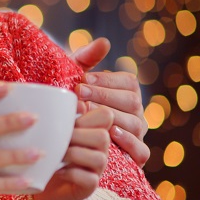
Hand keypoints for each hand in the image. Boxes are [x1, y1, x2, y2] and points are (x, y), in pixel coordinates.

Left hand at [32, 106, 112, 199]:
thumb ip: (63, 114)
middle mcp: (99, 149)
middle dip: (78, 134)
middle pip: (103, 135)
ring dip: (73, 153)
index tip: (75, 113)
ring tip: (57, 155)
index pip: (107, 115)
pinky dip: (71, 172)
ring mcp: (96, 169)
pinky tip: (57, 170)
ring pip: (99, 157)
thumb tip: (77, 99)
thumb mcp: (50, 128)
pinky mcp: (89, 186)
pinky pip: (90, 178)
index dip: (94, 112)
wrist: (36, 180)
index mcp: (92, 130)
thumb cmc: (43, 149)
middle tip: (60, 138)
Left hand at [71, 38, 147, 166]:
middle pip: (132, 102)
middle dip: (105, 96)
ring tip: (89, 113)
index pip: (128, 82)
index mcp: (125, 94)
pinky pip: (141, 151)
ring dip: (112, 117)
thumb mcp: (72, 81)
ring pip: (136, 124)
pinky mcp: (134, 157)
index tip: (83, 80)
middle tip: (80, 94)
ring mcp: (137, 135)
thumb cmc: (67, 107)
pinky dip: (129, 142)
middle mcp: (135, 114)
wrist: (58, 140)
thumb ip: (86, 59)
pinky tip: (111, 133)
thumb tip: (105, 42)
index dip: (107, 80)